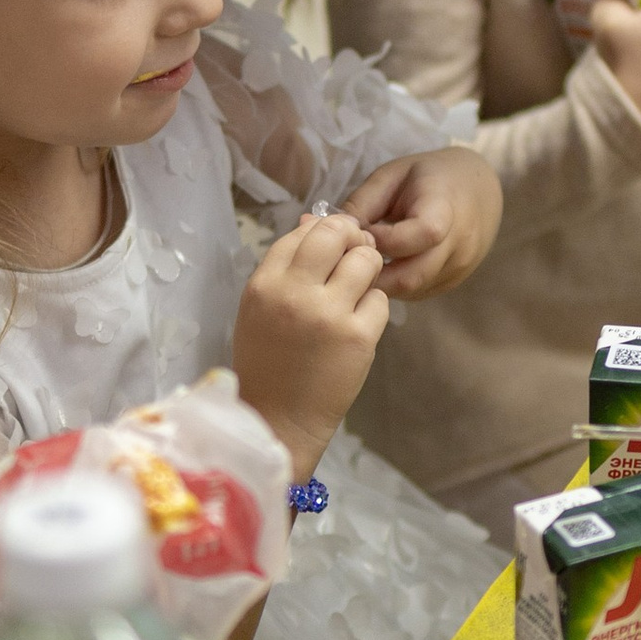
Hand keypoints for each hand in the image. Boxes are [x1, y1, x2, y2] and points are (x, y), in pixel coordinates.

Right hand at [233, 210, 390, 478]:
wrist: (278, 420)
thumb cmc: (268, 364)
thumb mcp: (261, 309)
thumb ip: (285, 267)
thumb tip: (315, 219)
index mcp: (264, 284)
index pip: (301, 233)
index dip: (324, 230)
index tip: (334, 243)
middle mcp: (294, 293)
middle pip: (336, 233)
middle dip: (352, 237)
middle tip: (356, 252)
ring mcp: (328, 314)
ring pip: (365, 260)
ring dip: (368, 269)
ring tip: (358, 290)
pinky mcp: (358, 337)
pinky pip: (380, 299)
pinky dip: (374, 307)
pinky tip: (359, 324)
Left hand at [338, 147, 503, 300]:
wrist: (478, 190)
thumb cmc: (428, 177)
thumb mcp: (392, 175)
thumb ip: (362, 203)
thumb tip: (331, 231)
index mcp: (445, 209)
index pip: (419, 236)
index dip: (382, 240)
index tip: (360, 233)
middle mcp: (459, 245)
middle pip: (411, 277)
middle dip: (371, 274)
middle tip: (346, 263)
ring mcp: (459, 268)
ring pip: (411, 291)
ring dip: (381, 283)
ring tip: (361, 265)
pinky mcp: (453, 283)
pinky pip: (418, 293)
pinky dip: (395, 286)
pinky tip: (381, 268)